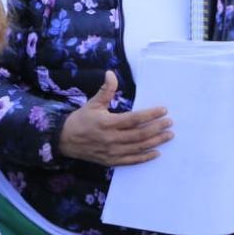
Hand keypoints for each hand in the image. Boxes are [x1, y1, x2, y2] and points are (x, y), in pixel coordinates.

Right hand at [57, 71, 172, 166]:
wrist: (64, 140)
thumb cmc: (80, 120)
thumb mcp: (92, 104)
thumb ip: (106, 90)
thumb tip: (111, 73)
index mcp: (106, 123)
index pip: (134, 119)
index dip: (150, 114)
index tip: (163, 110)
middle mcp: (111, 138)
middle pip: (140, 134)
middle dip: (157, 128)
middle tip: (170, 123)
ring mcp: (111, 151)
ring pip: (138, 147)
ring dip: (156, 141)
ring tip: (168, 135)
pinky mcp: (111, 161)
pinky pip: (131, 160)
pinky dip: (145, 157)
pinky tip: (156, 152)